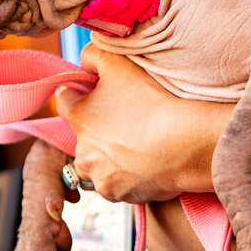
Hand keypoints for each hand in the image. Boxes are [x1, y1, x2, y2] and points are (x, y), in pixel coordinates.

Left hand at [55, 42, 231, 202]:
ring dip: (106, 158)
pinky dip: (124, 177)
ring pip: (95, 165)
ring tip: (135, 146)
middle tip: (125, 122)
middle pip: (81, 137)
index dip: (81, 93)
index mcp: (79, 118)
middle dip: (96, 131)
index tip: (99, 94)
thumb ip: (93, 55)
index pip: (65, 101)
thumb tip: (83, 61)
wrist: (185, 144)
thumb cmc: (153, 102)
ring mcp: (99, 177)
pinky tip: (144, 163)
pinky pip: (114, 184)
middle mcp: (82, 152)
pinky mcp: (118, 195)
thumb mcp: (119, 63)